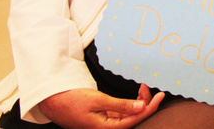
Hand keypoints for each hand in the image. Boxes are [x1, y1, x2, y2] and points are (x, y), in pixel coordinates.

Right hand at [38, 84, 164, 128]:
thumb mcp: (98, 100)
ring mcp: (105, 123)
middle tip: (150, 88)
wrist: (53, 101)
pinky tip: (134, 95)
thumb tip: (141, 107)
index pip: (134, 119)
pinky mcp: (102, 118)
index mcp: (105, 128)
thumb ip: (120, 105)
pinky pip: (121, 113)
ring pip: (128, 115)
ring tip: (143, 88)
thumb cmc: (72, 100)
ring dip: (137, 102)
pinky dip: (129, 103)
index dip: (149, 108)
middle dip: (144, 103)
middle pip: (133, 118)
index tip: (160, 96)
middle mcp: (106, 128)